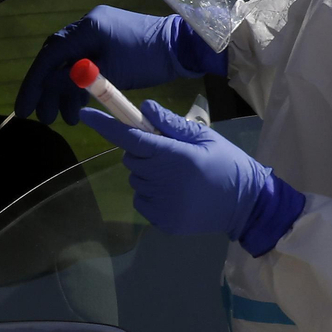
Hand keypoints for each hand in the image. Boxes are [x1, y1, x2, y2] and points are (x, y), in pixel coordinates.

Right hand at [14, 7, 227, 124]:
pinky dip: (79, 87)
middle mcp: (87, 27)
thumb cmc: (148, 57)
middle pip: (56, 60)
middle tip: (44, 118)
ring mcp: (98, 35)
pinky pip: (84, 67)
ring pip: (70, 66)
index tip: (25, 108)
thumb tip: (48, 89)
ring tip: (65, 119)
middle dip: (47, 91)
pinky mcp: (108, 45)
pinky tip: (78, 107)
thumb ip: (78, 79)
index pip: (50, 55)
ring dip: (64, 93)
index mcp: (87, 28)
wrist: (181, 48)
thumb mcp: (112, 72)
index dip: (34, 83)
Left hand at [80, 100, 303, 257]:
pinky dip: (152, 194)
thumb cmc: (227, 164)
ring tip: (179, 176)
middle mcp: (163, 181)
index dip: (104, 124)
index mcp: (174, 156)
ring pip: (136, 179)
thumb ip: (171, 124)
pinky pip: (142, 200)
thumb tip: (143, 109)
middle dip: (142, 151)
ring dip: (148, 173)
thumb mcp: (204, 138)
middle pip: (131, 157)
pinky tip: (177, 193)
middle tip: (169, 153)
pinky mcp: (162, 222)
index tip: (83, 112)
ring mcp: (161, 204)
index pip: (130, 137)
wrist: (247, 206)